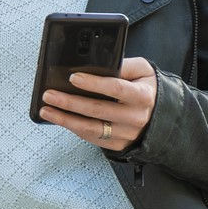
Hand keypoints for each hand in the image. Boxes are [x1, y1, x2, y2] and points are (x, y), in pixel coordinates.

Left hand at [38, 57, 156, 151]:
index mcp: (142, 95)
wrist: (161, 114)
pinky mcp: (118, 145)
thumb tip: (96, 63)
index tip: (73, 78)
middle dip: (69, 102)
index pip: (115, 88)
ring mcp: (126, 134)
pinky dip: (74, 128)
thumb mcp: (142, 70)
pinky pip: (92, 137)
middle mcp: (135, 117)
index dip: (93, 83)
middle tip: (49, 94)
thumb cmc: (146, 88)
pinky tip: (60, 119)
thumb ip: (123, 65)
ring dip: (65, 119)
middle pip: (97, 110)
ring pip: (91, 128)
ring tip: (46, 110)